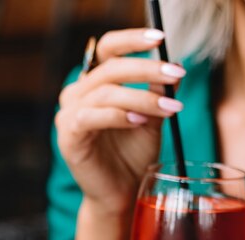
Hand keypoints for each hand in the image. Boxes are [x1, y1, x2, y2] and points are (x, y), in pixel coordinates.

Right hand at [55, 27, 185, 211]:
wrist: (121, 194)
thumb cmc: (132, 157)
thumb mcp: (150, 119)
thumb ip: (156, 94)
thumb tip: (173, 68)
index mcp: (95, 84)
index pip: (108, 50)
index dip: (131, 40)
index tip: (159, 39)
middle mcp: (77, 95)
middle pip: (110, 68)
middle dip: (147, 70)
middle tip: (176, 75)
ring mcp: (69, 115)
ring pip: (106, 93)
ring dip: (141, 98)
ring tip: (169, 109)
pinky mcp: (68, 137)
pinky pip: (92, 117)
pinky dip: (118, 116)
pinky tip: (139, 121)